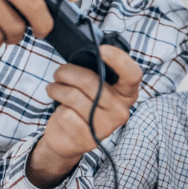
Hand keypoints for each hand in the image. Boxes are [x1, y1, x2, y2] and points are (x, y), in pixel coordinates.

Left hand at [27, 44, 142, 186]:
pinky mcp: (88, 139)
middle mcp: (121, 110)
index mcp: (127, 93)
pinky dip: (56, 109)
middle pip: (91, 81)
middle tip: (59, 73)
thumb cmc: (83, 104)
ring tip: (54, 89)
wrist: (69, 138)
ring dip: (57, 89)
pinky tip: (59, 111)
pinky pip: (66, 114)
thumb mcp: (94, 87)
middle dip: (68, 72)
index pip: (132, 74)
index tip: (101, 49)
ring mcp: (106, 127)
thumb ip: (96, 72)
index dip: (119, 59)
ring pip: (73, 97)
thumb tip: (86, 53)